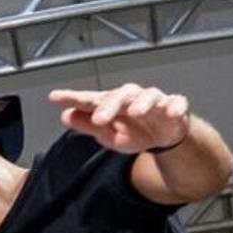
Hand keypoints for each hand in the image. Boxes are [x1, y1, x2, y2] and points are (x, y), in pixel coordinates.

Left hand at [50, 83, 190, 153]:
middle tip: (99, 119)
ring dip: (141, 103)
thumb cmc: (136, 131)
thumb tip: (65, 116)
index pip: (91, 99)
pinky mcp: (175, 107)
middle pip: (119, 96)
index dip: (74, 98)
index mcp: (113, 104)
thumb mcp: (110, 135)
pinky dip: (175, 107)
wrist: (165, 137)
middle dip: (109, 106)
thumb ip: (89, 126)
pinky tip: (170, 112)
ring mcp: (154, 101)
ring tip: (134, 112)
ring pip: (148, 96)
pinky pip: (176, 103)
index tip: (55, 98)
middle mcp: (132, 98)